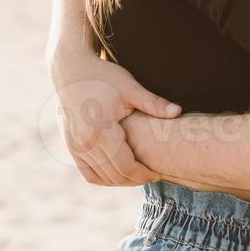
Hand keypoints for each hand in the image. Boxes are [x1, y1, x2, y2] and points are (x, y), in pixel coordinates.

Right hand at [51, 45, 181, 186]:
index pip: (126, 167)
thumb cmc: (103, 76)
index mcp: (101, 132)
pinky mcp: (71, 146)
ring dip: (120, 181)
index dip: (144, 174)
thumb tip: (178, 111)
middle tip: (153, 175)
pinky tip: (118, 174)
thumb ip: (153, 104)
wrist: (71, 69)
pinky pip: (88, 173)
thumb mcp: (130, 88)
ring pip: (101, 177)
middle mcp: (85, 144)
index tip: (158, 172)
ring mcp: (75, 147)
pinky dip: (103, 178)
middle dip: (135, 180)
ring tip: (139, 175)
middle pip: (114, 176)